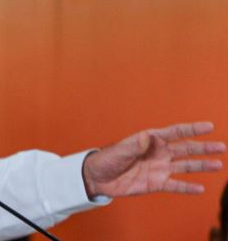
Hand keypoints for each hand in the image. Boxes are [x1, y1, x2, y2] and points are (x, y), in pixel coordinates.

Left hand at [82, 121, 225, 198]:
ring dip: (201, 165)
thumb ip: (135, 144)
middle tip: (222, 147)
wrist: (98, 177)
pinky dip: (187, 187)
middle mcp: (159, 153)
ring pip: (185, 166)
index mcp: (151, 140)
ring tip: (218, 165)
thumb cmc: (108, 158)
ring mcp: (159, 168)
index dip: (192, 129)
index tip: (209, 126)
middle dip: (203, 148)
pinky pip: (175, 185)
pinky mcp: (156, 183)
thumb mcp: (121, 150)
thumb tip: (148, 137)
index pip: (175, 132)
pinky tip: (200, 188)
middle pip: (185, 149)